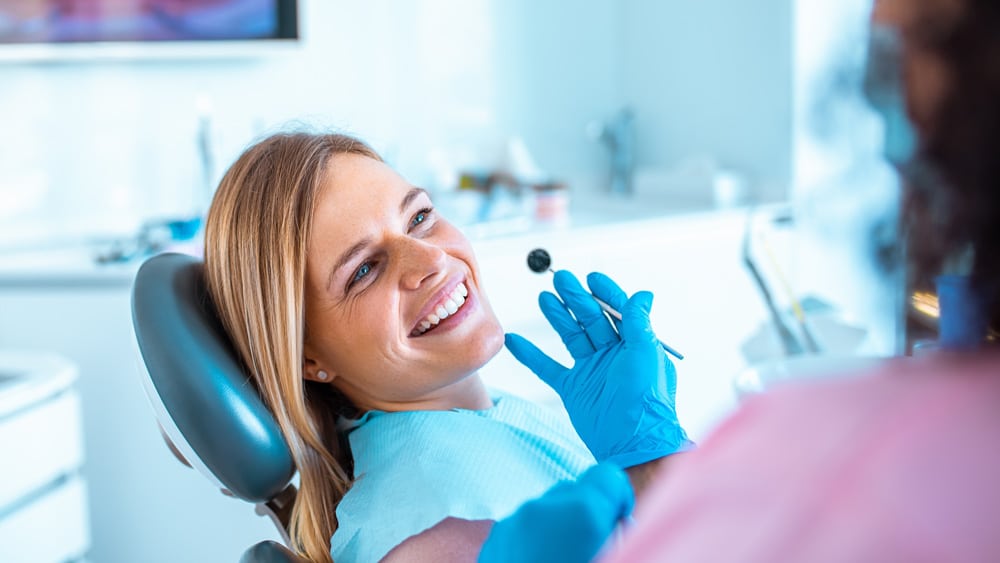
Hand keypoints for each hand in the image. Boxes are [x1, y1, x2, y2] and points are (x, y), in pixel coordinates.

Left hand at [478, 462, 633, 562]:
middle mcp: (544, 508)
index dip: (618, 499)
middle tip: (590, 546)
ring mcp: (514, 521)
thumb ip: (618, 531)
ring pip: (549, 508)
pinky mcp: (494, 537)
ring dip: (560, 527)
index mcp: (581, 513)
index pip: (608, 476)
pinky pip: (524, 524)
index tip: (619, 524)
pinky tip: (539, 562)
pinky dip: (536, 539)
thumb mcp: (614, 552)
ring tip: (562, 557)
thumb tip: (618, 522)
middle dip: (587, 514)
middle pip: (575, 491)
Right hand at [506, 270, 692, 467]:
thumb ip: (639, 323)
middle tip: (559, 278)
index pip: (617, 311)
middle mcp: (612, 355)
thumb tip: (643, 295)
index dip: (605, 292)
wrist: (632, 443)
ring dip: (557, 316)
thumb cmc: (646, 400)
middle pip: (591, 319)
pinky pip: (548, 367)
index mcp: (634, 345)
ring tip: (544, 297)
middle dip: (575, 298)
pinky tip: (515, 340)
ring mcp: (591, 371)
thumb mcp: (646, 354)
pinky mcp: (573, 389)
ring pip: (571, 336)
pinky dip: (530, 355)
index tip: (590, 277)